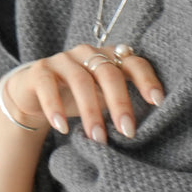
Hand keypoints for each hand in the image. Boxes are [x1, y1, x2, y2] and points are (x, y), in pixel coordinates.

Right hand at [8, 45, 164, 142]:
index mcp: (109, 57)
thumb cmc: (77, 98)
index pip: (134, 62)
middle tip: (127, 131)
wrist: (34, 95)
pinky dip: (55, 108)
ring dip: (91, 112)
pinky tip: (62, 128)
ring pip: (81, 81)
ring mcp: (63, 59)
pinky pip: (48, 87)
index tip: (157, 102)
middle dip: (120, 103)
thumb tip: (150, 128)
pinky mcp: (40, 70)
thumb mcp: (103, 99)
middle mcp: (88, 53)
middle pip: (108, 73)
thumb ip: (122, 104)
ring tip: (98, 138)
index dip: (147, 80)